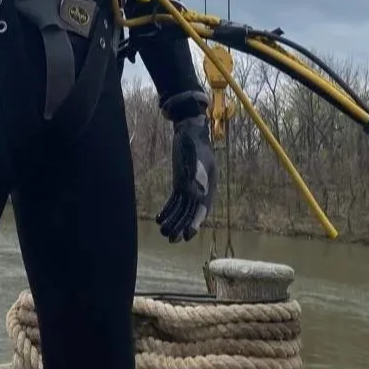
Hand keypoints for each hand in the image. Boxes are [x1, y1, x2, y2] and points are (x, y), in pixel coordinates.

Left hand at [156, 100, 216, 242]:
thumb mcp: (197, 156)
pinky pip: (175, 201)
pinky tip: (160, 219)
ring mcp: (189, 187)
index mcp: (208, 186)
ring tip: (164, 232)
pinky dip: (168, 210)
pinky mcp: (180, 183)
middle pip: (190, 212)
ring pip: (181, 209)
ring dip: (173, 221)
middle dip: (181, 226)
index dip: (195, 223)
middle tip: (171, 239)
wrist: (189, 129)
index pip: (202, 209)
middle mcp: (200, 189)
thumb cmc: (195, 141)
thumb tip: (196, 192)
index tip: (188, 234)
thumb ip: (198, 173)